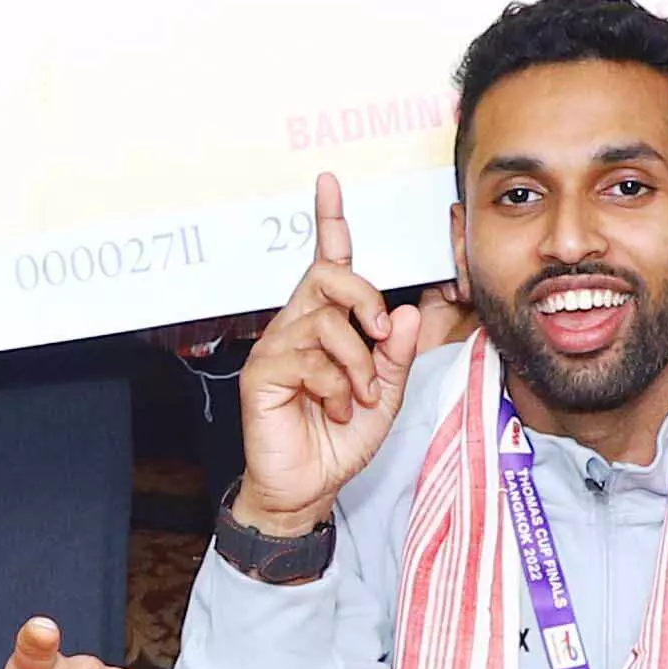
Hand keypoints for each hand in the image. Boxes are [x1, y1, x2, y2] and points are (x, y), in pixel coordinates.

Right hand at [234, 170, 449, 539]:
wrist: (308, 486)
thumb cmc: (341, 437)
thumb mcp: (387, 393)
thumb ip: (397, 353)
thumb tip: (405, 311)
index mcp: (327, 323)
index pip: (329, 262)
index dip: (330, 220)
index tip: (330, 182)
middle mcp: (298, 326)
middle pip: (329, 276)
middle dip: (365, 297)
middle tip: (382, 333)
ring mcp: (277, 348)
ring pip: (326, 322)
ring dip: (357, 362)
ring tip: (359, 396)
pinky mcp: (263, 373)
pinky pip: (307, 358)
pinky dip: (334, 385)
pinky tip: (335, 407)